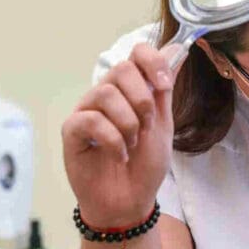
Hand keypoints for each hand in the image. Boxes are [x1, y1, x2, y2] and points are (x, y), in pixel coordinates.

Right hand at [61, 43, 180, 227]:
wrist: (130, 200)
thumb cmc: (144, 165)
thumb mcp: (163, 123)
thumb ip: (164, 88)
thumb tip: (177, 48)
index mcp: (129, 90)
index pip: (136, 54)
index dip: (152, 62)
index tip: (164, 86)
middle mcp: (106, 95)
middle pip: (121, 69)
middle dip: (142, 100)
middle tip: (146, 126)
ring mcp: (86, 111)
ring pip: (106, 94)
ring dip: (128, 123)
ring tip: (131, 144)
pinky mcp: (71, 131)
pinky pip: (91, 120)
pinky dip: (112, 140)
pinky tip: (118, 155)